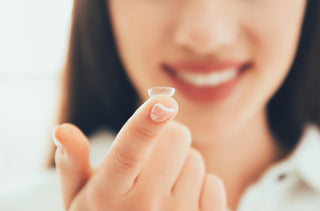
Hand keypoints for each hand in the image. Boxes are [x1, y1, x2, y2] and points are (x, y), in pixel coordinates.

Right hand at [53, 95, 225, 210]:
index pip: (128, 153)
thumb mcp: (80, 199)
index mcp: (108, 195)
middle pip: (176, 139)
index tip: (164, 100)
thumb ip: (72, 163)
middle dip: (167, 137)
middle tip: (155, 156)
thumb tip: (63, 128)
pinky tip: (182, 204)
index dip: (146, 124)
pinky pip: (214, 184)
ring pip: (196, 160)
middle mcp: (145, 208)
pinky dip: (201, 188)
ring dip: (182, 166)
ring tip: (164, 187)